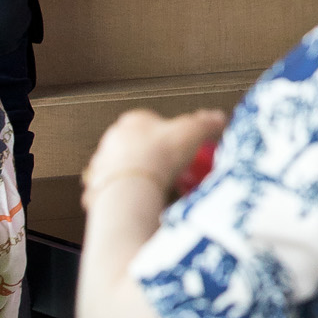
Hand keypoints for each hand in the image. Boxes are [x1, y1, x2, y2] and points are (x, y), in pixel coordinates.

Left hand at [83, 108, 226, 212]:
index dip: (166, 132)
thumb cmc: (159, 154)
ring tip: (157, 186)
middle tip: (170, 167)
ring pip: (122, 165)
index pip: (150, 120)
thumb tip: (219, 117)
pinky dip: (127, 193)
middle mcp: (114, 138)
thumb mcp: (193, 132)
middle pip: (135, 143)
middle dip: (150, 153)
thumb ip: (206, 123)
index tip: (178, 144)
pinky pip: (115, 188)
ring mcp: (104, 162)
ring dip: (137, 173)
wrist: (132, 186)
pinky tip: (141, 200)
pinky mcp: (98, 186)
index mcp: (135, 120)